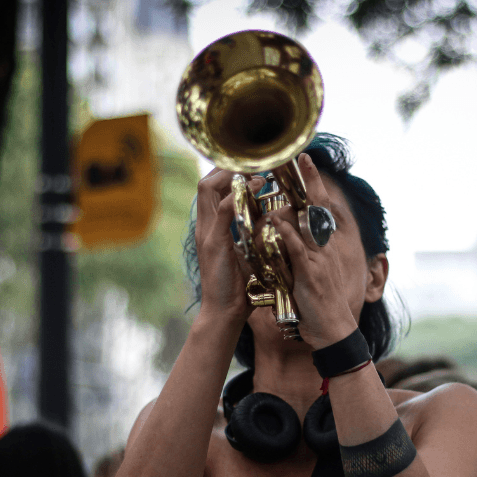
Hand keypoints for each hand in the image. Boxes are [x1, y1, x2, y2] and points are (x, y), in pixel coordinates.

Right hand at [194, 168, 264, 322]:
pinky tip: (252, 189)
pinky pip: (222, 212)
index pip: (211, 188)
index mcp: (212, 226)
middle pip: (206, 182)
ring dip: (231, 176)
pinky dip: (236, 197)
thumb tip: (270, 217)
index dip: (228, 173)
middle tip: (254, 164)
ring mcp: (207, 233)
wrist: (226, 312)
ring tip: (254, 173)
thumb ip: (253, 232)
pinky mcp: (214, 243)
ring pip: (208, 189)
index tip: (252, 167)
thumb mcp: (248, 251)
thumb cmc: (239, 285)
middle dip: (228, 167)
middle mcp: (205, 225)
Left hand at [261, 154, 357, 348]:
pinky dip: (287, 234)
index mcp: (322, 246)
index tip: (305, 163)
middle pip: (318, 208)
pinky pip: (297, 250)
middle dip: (311, 182)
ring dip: (294, 201)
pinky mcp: (309, 274)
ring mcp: (317, 260)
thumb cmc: (318, 304)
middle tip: (303, 157)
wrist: (332, 330)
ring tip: (281, 181)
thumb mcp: (312, 271)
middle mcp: (323, 249)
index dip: (314, 185)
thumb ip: (301, 252)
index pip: (319, 210)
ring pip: (307, 224)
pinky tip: (276, 220)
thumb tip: (289, 235)